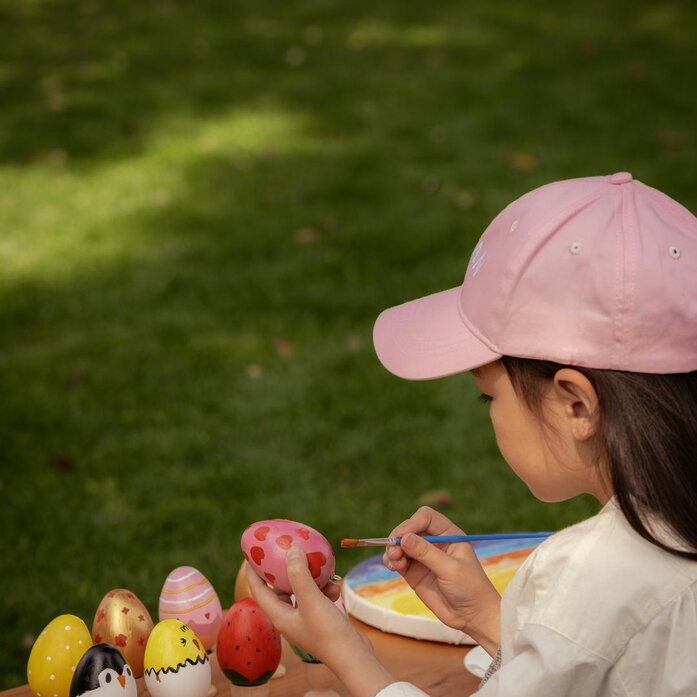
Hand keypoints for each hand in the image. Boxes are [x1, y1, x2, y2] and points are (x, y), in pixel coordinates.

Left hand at [246, 547, 394, 696]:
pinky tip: (336, 587)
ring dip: (311, 579)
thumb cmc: (327, 632)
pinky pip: (318, 597)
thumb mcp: (311, 600)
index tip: (252, 554)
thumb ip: (299, 575)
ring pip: (302, 591)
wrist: (353, 656)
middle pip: (280, 589)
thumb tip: (290, 551)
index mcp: (279, 616)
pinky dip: (325, 589)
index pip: (259, 591)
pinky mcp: (320, 618)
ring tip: (320, 569)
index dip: (253, 572)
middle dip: (284, 571)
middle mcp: (289, 617)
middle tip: (286, 553)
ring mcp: (305, 618)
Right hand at [384, 506, 500, 654]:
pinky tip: (392, 567)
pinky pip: (397, 560)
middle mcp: (434, 542)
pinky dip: (391, 560)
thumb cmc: (470, 589)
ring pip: (401, 544)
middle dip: (399, 537)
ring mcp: (423, 556)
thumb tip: (404, 538)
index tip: (403, 537)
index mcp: (448, 534)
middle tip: (394, 551)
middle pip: (410, 528)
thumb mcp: (450, 569)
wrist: (472, 617)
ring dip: (393, 549)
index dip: (412, 524)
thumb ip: (427, 553)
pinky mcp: (414, 571)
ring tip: (393, 562)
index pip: (425, 517)